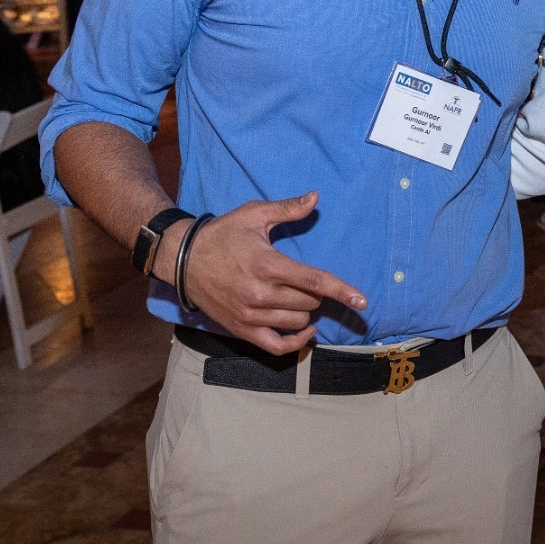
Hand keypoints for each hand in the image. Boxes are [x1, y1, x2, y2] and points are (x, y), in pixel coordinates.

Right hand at [156, 192, 367, 354]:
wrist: (183, 259)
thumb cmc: (222, 234)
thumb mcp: (254, 215)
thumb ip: (287, 209)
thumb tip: (315, 197)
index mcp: (267, 265)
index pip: (313, 281)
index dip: (341, 291)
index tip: (362, 301)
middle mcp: (260, 293)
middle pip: (309, 301)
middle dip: (316, 292)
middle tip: (304, 279)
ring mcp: (250, 315)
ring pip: (297, 320)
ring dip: (306, 310)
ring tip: (296, 295)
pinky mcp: (241, 329)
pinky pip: (276, 346)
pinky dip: (295, 341)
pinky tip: (305, 330)